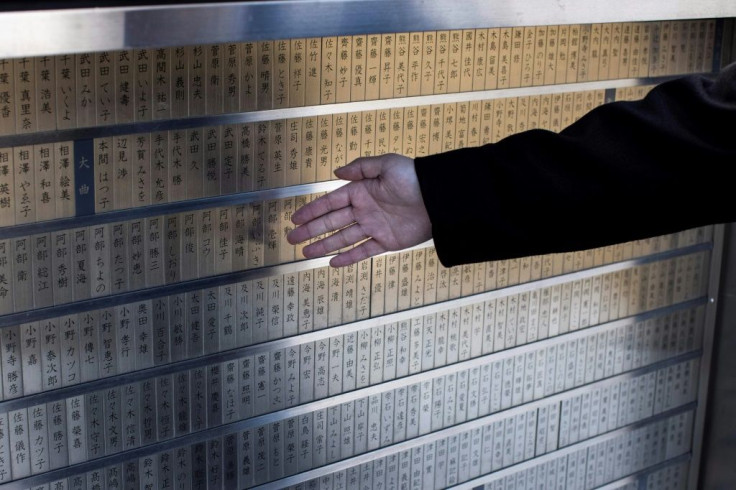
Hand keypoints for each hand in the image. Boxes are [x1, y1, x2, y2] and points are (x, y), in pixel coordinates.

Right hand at [287, 153, 431, 266]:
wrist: (439, 199)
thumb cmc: (415, 177)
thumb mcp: (386, 164)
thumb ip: (361, 167)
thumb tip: (337, 171)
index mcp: (361, 191)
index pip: (330, 202)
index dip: (312, 211)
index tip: (295, 219)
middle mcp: (365, 210)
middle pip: (332, 222)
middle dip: (311, 231)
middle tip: (292, 238)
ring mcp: (374, 227)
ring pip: (343, 238)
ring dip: (324, 245)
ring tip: (306, 252)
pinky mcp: (387, 241)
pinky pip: (364, 251)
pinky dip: (349, 258)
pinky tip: (333, 262)